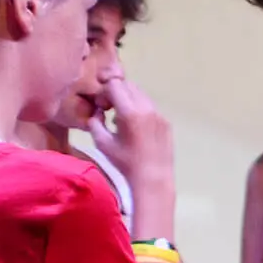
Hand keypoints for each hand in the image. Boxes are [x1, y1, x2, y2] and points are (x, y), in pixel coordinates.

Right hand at [87, 70, 175, 219]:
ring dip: (128, 100)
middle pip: (129, 85)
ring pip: (141, 94)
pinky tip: (136, 128)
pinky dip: (140, 110)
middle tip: (109, 109)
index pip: (115, 84)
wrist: (153, 178)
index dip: (104, 92)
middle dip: (116, 93)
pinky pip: (150, 107)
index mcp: (131, 112)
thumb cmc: (125, 163)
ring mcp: (159, 114)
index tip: (102, 106)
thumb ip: (95, 122)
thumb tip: (98, 112)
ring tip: (122, 120)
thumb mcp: (102, 142)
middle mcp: (147, 108)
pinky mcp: (166, 122)